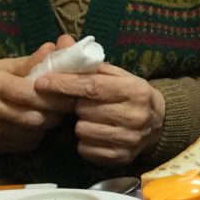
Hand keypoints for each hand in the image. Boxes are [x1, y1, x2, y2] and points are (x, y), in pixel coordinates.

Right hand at [0, 44, 73, 152]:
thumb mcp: (0, 66)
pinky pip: (23, 145)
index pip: (32, 94)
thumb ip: (30, 62)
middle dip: (57, 112)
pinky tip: (37, 126)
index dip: (56, 95)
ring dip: (48, 125)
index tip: (71, 90)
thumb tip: (56, 48)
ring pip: (32, 133)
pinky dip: (35, 136)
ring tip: (54, 114)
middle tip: (68, 104)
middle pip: (36, 118)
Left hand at [34, 64, 165, 166]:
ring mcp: (128, 140)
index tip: (41, 82)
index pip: (92, 87)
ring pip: (83, 131)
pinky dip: (84, 141)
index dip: (65, 84)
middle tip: (80, 102)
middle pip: (84, 110)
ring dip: (79, 123)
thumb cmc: (129, 94)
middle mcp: (135, 116)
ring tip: (90, 118)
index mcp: (134, 90)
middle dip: (75, 105)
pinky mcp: (120, 158)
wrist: (158, 122)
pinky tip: (95, 133)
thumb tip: (62, 42)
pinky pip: (86, 149)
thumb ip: (88, 62)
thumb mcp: (116, 75)